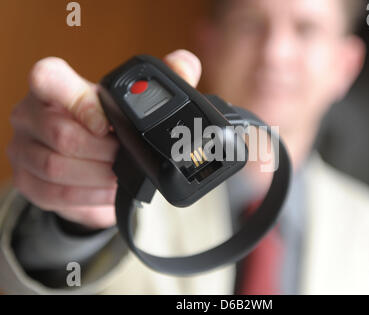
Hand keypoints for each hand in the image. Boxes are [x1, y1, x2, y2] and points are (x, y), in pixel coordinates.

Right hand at [7, 50, 201, 228]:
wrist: (88, 167)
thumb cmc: (107, 128)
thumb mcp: (132, 104)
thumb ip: (160, 81)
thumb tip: (185, 64)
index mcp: (54, 87)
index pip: (49, 79)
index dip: (80, 102)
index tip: (108, 124)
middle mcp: (31, 115)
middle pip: (62, 134)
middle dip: (104, 151)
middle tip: (125, 155)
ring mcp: (24, 150)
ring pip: (57, 166)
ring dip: (99, 175)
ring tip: (120, 174)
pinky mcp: (28, 182)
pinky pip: (55, 193)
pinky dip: (89, 195)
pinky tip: (108, 191)